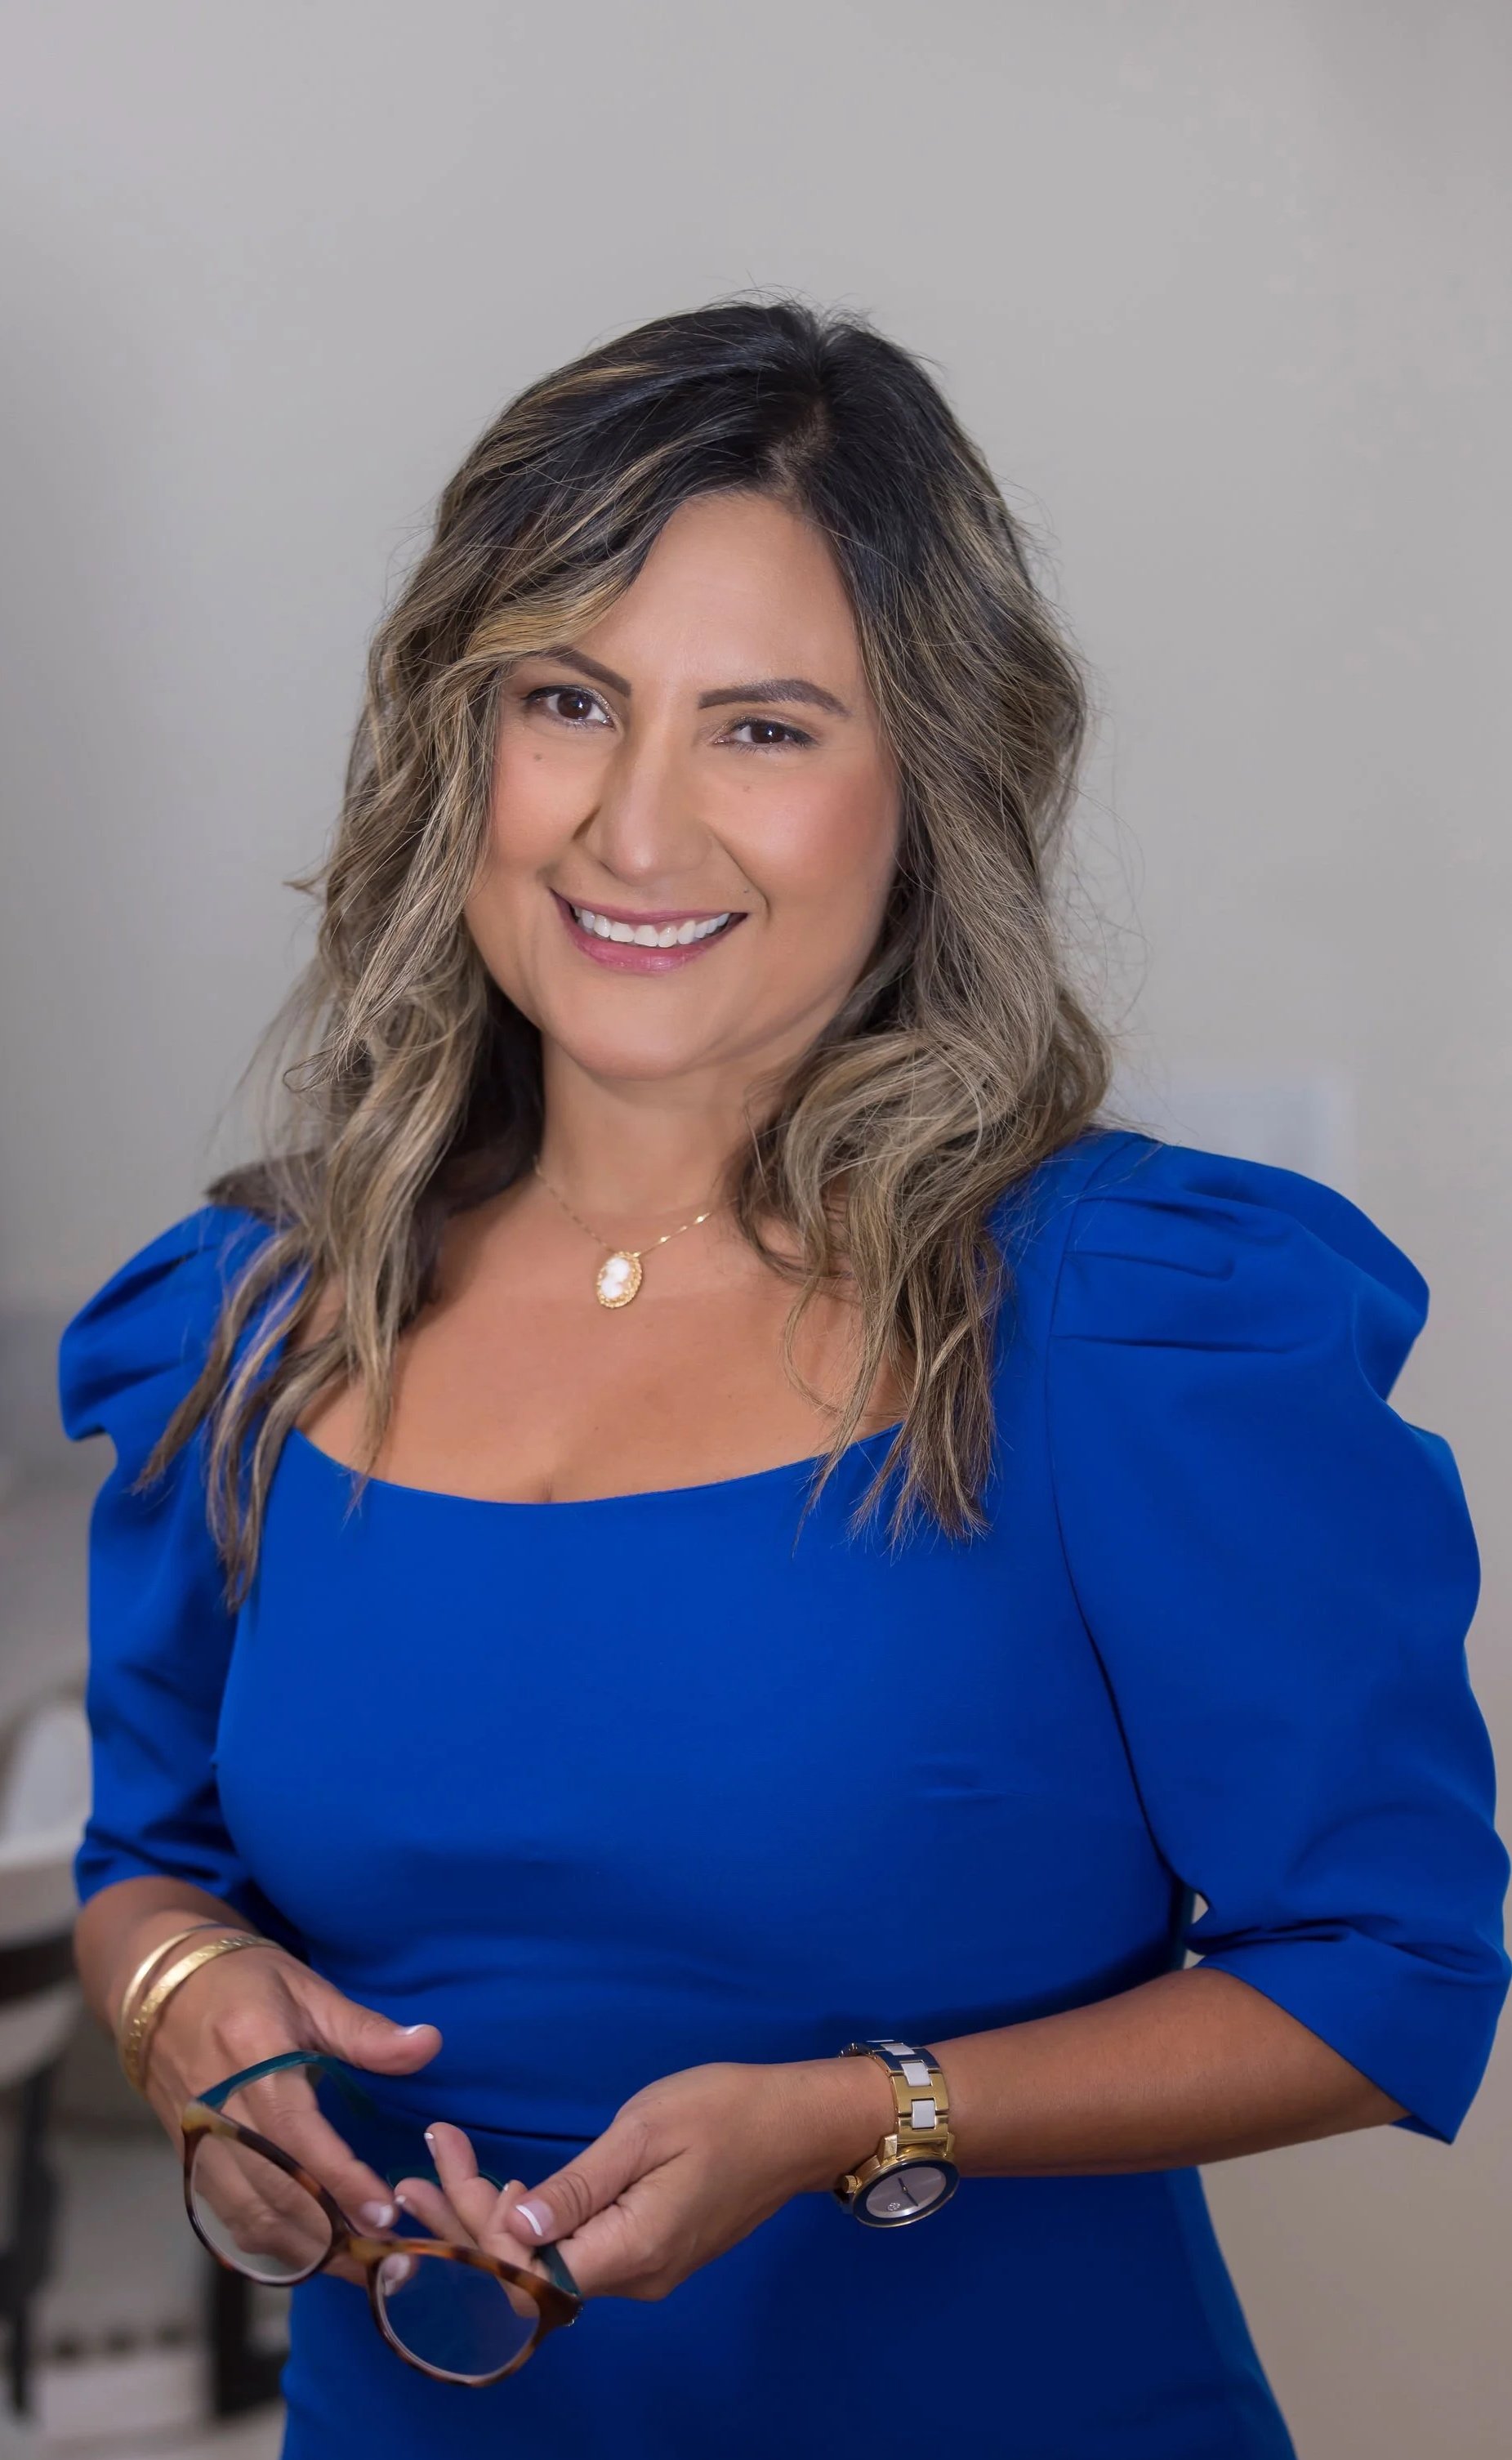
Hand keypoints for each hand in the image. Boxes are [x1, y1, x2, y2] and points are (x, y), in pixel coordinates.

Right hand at [126, 1918, 440, 2273]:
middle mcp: (217, 2110)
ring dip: (307, 2254)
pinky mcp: (189, 2162)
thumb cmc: (245, 1982)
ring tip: (363, 2269)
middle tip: (389, 2260)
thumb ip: (364, 2029)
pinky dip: (271, 2246)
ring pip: (249, 2217)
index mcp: (250, 2058)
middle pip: (273, 2191)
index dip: (340, 2179)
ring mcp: (198, 2143)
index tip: (386, 2212)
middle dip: (333, 2235)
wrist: (161, 1989)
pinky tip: (313, 2257)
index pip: (296, 2134)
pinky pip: (228, 2221)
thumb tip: (428, 2044)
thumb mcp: (307, 1989)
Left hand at [393, 2056, 895, 2300]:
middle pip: (529, 2274)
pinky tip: (511, 2192)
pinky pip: (577, 2255)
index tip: (438, 2160)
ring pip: (549, 2266)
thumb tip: (513, 2226)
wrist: (803, 2124)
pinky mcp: (652, 2253)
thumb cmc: (727, 2110)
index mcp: (631, 2251)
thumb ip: (579, 2185)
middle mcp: (634, 2279)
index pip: (525, 2267)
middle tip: (420, 2169)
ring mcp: (646, 2271)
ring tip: (443, 2173)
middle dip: (466, 2222)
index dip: (472, 2225)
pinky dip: (534, 2225)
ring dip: (494, 2222)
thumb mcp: (646, 2130)